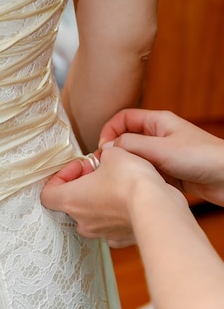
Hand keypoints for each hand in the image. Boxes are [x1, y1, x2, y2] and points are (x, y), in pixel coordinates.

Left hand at [41, 147, 165, 246]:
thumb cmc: (129, 181)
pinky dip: (118, 214)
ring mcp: (102, 233)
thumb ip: (105, 156)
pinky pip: (113, 225)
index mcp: (71, 200)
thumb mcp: (114, 154)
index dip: (60, 176)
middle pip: (72, 203)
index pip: (48, 193)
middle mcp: (83, 221)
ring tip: (118, 183)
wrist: (156, 207)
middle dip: (84, 185)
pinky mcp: (121, 239)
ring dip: (100, 199)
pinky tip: (131, 201)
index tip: (79, 166)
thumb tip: (108, 157)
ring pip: (93, 215)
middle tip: (100, 171)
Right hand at [99, 109, 223, 206]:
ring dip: (131, 169)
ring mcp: (164, 155)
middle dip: (117, 154)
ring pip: (136, 160)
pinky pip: (147, 174)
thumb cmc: (204, 158)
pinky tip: (144, 189)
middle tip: (109, 168)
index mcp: (158, 122)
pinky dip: (143, 181)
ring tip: (128, 180)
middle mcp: (160, 136)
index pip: (123, 119)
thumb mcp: (162, 149)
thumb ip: (132, 145)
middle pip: (127, 140)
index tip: (104, 149)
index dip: (110, 131)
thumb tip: (107, 147)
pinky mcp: (170, 173)